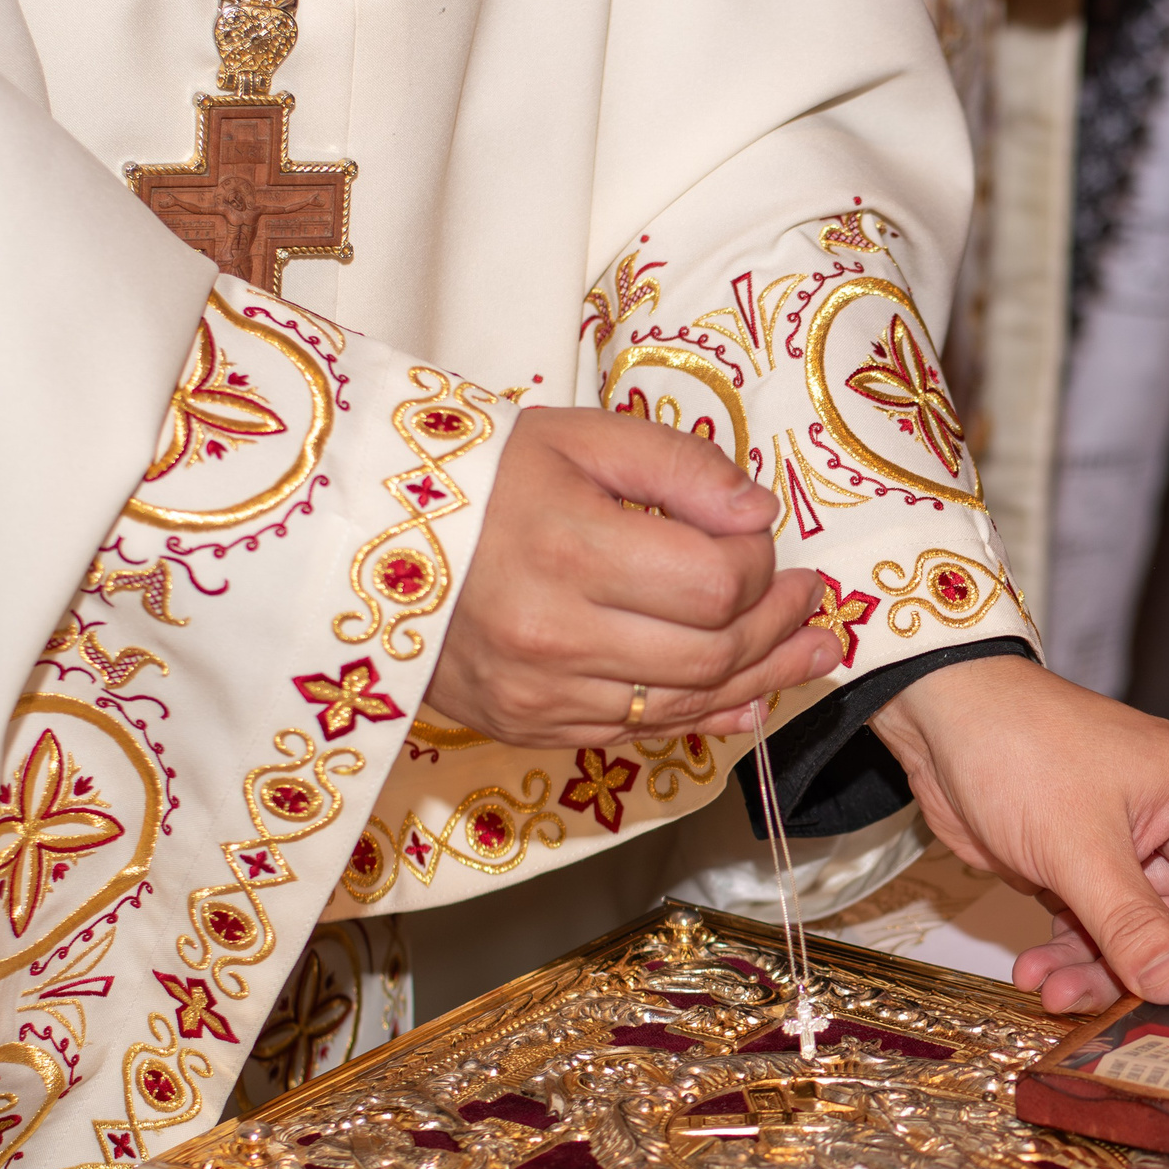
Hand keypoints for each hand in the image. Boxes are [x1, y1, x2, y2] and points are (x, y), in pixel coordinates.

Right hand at [426, 408, 841, 746]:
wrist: (360, 540)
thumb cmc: (477, 476)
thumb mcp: (577, 437)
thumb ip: (677, 466)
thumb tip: (758, 512)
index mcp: (568, 550)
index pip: (715, 582)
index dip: (758, 563)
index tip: (759, 536)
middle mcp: (554, 635)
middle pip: (711, 652)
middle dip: (776, 626)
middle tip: (808, 598)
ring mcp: (540, 693)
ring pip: (684, 702)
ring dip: (759, 679)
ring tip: (808, 652)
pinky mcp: (529, 725)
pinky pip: (637, 732)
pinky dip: (699, 717)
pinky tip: (747, 702)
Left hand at [870, 657, 1168, 1012]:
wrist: (938, 719)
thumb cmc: (1017, 745)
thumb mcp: (1076, 845)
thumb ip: (1131, 923)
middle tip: (1153, 1028)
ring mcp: (1136, 852)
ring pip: (1146, 942)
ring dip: (1105, 976)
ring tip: (1054, 995)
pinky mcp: (1089, 871)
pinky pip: (1101, 935)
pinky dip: (1073, 960)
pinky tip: (1035, 973)